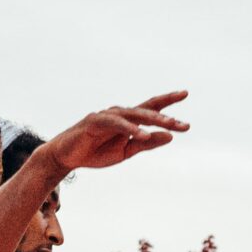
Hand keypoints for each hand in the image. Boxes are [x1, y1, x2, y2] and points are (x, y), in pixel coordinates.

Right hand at [38, 92, 189, 174]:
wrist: (67, 157)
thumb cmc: (96, 152)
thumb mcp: (126, 151)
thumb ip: (147, 143)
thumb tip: (170, 136)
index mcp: (129, 121)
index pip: (151, 108)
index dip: (168, 101)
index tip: (185, 94)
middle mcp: (120, 114)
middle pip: (147, 110)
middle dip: (166, 117)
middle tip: (184, 125)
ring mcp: (107, 115)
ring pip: (134, 114)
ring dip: (152, 120)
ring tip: (169, 126)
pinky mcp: (95, 121)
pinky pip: (116, 123)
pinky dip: (130, 128)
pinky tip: (142, 134)